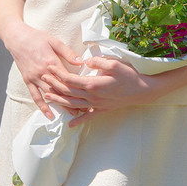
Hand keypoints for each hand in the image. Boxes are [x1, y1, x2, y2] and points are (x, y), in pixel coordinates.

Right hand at [5, 22, 83, 117]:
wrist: (17, 38)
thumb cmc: (37, 38)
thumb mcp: (54, 41)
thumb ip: (67, 53)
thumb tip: (80, 62)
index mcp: (51, 62)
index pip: (67, 78)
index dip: (77, 87)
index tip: (88, 94)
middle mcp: (43, 72)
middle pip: (60, 89)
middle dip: (72, 99)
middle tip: (85, 108)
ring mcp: (34, 78)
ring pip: (50, 94)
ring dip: (62, 104)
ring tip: (73, 113)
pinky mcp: (28, 80)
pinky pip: (35, 96)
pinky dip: (42, 106)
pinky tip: (49, 115)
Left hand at [41, 55, 163, 125]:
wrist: (143, 91)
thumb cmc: (130, 76)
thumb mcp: (115, 63)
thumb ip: (99, 61)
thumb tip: (86, 61)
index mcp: (93, 84)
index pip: (71, 80)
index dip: (58, 74)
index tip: (49, 67)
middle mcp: (92, 96)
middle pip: (68, 92)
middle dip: (54, 85)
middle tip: (43, 79)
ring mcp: (97, 105)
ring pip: (73, 104)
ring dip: (60, 100)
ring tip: (48, 96)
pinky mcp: (102, 109)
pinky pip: (87, 117)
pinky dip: (78, 121)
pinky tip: (70, 125)